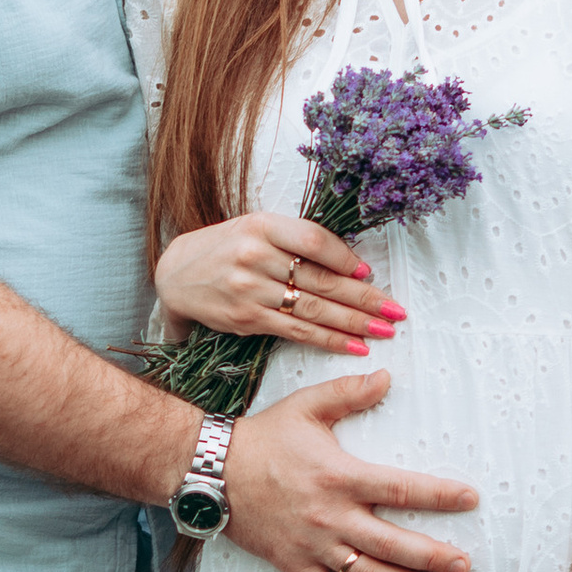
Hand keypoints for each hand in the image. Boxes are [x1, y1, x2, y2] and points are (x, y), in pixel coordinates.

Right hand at [155, 213, 398, 360]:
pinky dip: (328, 340)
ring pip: (312, 309)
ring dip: (353, 323)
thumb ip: (296, 240)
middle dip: (363, 298)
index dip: (346, 259)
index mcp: (262, 226)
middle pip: (321, 280)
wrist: (176, 274)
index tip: (369, 274)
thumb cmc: (226, 248)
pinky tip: (353, 345)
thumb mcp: (256, 229)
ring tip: (383, 330)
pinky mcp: (247, 319)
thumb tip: (350, 264)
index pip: (314, 241)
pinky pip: (296, 332)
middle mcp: (255, 256)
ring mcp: (249, 289)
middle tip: (395, 310)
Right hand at [222, 371, 476, 571]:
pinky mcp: (296, 565)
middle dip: (433, 556)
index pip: (401, 489)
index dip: (439, 496)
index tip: (470, 499)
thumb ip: (348, 394)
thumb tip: (386, 376)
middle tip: (466, 564)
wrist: (211, 472)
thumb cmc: (264, 437)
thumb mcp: (307, 407)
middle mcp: (331, 517)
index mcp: (340, 476)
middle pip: (393, 543)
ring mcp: (314, 546)